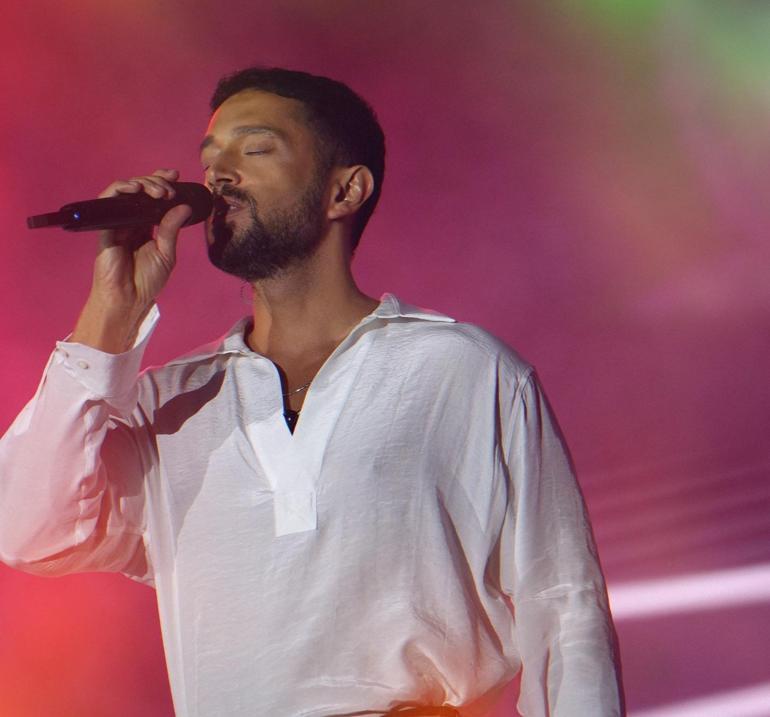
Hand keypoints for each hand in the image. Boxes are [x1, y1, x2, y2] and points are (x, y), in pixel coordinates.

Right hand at [71, 169, 192, 352]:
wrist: (129, 298)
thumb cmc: (146, 280)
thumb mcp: (166, 253)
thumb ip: (171, 229)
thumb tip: (183, 206)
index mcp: (146, 225)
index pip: (152, 197)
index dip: (162, 181)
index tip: (176, 176)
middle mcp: (131, 220)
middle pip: (140, 189)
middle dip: (156, 182)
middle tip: (169, 189)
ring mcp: (117, 221)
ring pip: (125, 190)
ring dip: (143, 183)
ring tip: (159, 191)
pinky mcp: (105, 225)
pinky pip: (108, 200)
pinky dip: (121, 188)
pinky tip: (135, 188)